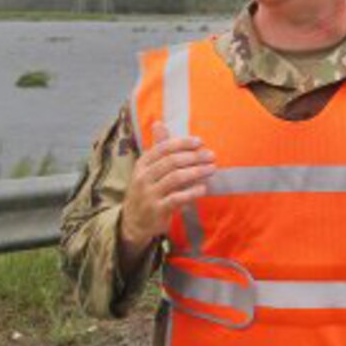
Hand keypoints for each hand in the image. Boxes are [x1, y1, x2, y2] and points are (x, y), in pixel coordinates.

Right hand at [118, 120, 215, 259]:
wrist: (133, 222)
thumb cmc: (146, 190)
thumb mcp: (147, 169)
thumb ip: (157, 148)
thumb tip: (159, 123)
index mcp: (142, 163)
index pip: (163, 148)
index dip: (182, 143)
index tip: (200, 142)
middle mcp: (143, 177)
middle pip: (171, 162)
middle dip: (194, 157)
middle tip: (211, 155)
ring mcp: (149, 194)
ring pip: (176, 178)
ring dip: (196, 172)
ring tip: (211, 169)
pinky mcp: (157, 210)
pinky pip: (176, 198)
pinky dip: (191, 192)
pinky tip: (203, 188)